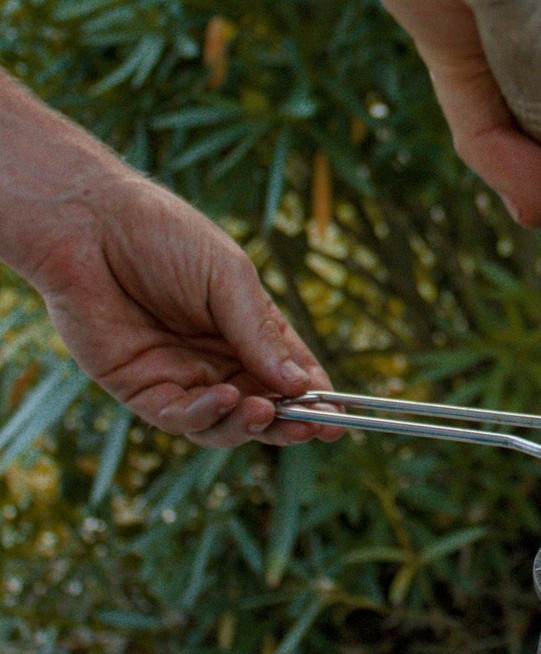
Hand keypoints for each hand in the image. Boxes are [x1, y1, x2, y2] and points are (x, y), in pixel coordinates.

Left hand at [0, 72, 341, 447]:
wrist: (87, 224)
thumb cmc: (163, 236)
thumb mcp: (228, 278)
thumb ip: (259, 333)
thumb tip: (300, 385)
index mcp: (248, 331)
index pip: (291, 376)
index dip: (317, 400)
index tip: (340, 420)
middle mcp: (219, 361)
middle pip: (265, 409)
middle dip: (291, 423)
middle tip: (315, 429)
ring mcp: (181, 378)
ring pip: (225, 424)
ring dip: (250, 425)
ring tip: (265, 411)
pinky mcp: (141, 390)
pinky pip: (181, 419)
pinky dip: (207, 416)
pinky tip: (224, 398)